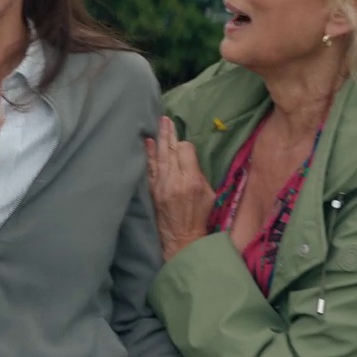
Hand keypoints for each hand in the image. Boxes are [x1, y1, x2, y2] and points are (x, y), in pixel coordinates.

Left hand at [145, 116, 214, 260]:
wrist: (181, 238)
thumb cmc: (200, 216)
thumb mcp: (209, 194)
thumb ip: (198, 174)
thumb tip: (188, 158)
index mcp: (192, 180)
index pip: (185, 151)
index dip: (185, 146)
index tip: (186, 146)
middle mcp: (175, 180)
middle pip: (170, 150)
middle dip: (169, 133)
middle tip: (166, 119)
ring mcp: (161, 185)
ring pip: (159, 156)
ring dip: (159, 138)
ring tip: (160, 123)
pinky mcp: (153, 190)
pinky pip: (150, 168)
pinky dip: (148, 154)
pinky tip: (147, 142)